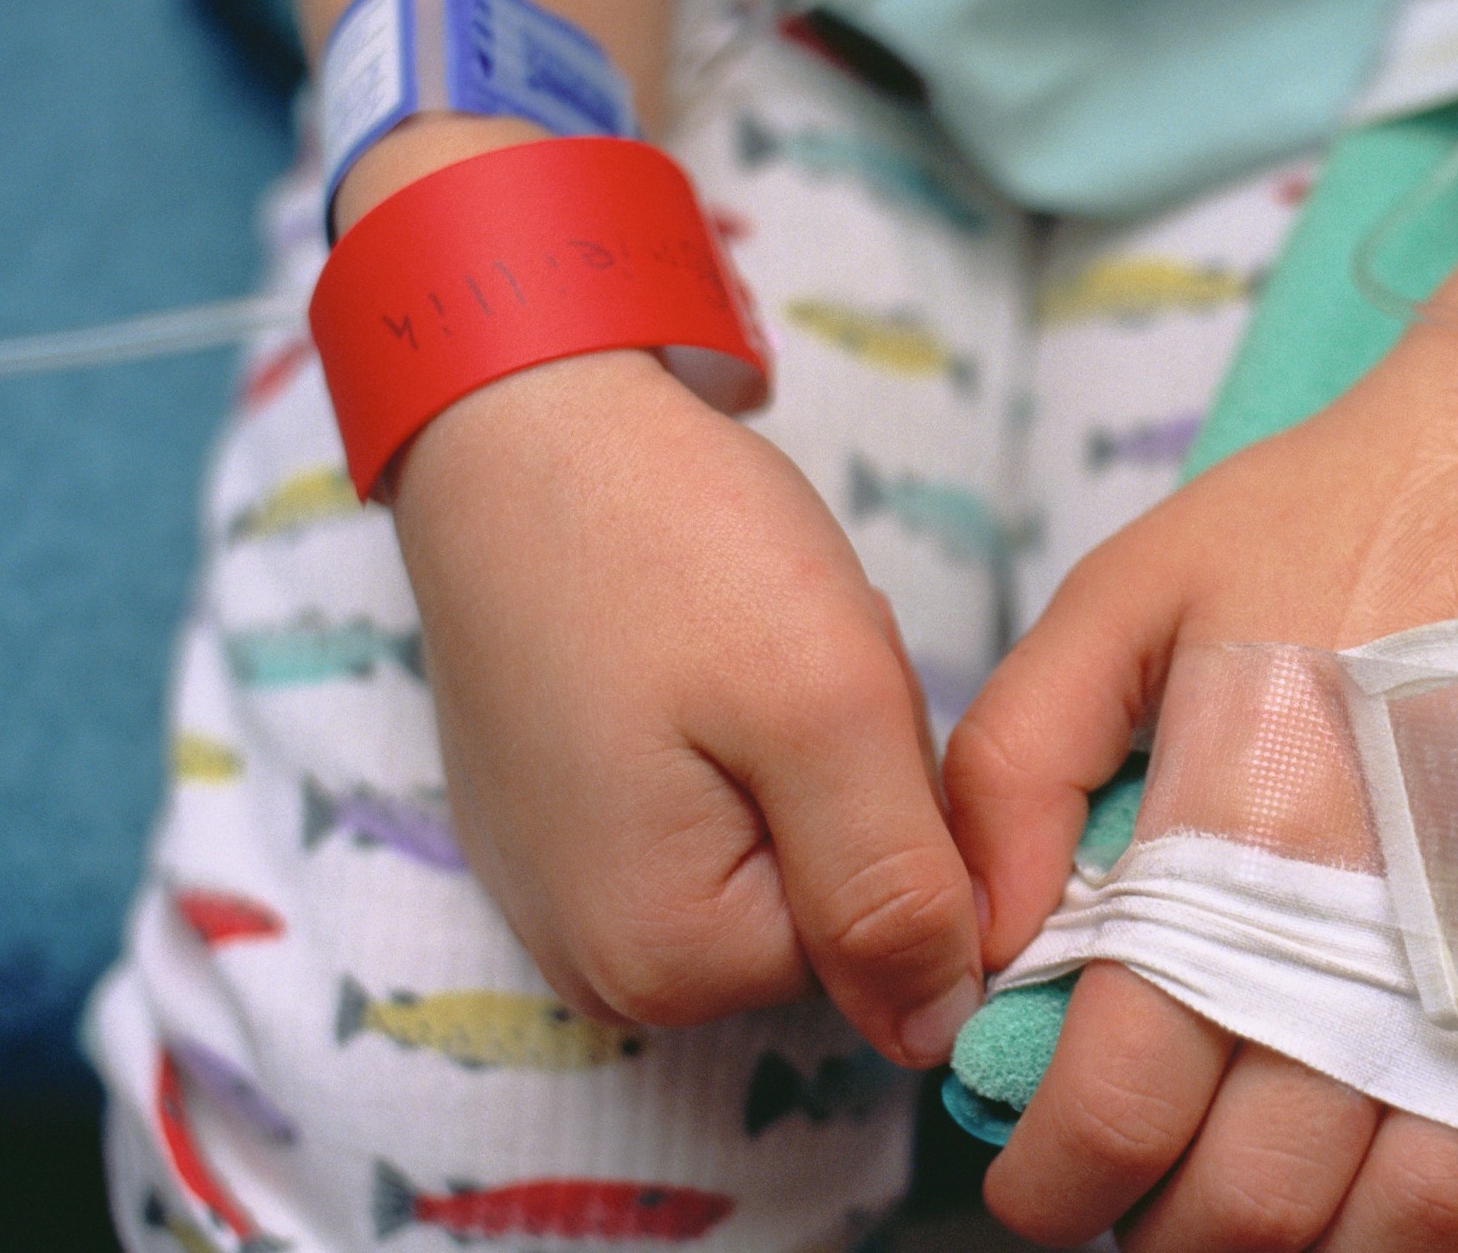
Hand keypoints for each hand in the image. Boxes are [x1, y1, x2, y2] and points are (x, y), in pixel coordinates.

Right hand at [390, 348, 981, 1065]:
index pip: (885, 947)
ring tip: (738, 649)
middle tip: (789, 660)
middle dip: (847, 784)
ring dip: (798, 752)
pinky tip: (693, 656)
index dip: (902, 813)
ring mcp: (571, 896)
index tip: (838, 701)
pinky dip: (739, 732)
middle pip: (826, 911)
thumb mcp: (825, 707)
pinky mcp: (566, 825)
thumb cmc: (666, 539)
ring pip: (781, 852)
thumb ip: (894, 890)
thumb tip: (938, 1037)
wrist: (519, 420)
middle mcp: (603, 965)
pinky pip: (713, 809)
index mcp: (667, 961)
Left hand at [947, 326, 1457, 1248]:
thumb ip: (1017, 772)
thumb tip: (981, 952)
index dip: (1055, 1180)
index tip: (1037, 1184)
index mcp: (1255, 831)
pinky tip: (1409, 1232)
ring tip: (1254, 1211)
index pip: (1124, 1100)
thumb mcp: (1128, 596)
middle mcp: (1396, 933)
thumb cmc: (1333, 522)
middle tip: (1136, 1204)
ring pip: (1406, 1232)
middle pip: (1261, 1201)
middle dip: (1168, 1238)